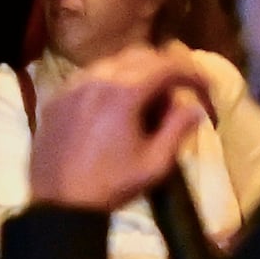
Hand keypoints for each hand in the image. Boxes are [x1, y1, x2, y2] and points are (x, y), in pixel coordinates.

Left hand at [29, 46, 208, 212]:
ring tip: (148, 100)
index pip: (165, 66)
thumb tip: (195, 108)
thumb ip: (177, 129)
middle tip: (178, 92)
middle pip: (138, 56)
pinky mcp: (55, 99)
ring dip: (135, 72)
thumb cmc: (110, 185)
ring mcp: (70, 87)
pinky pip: (87, 76)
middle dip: (164, 68)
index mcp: (122, 94)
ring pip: (110, 62)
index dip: (191, 73)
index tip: (204, 87)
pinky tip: (116, 105)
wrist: (58, 202)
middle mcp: (94, 81)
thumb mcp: (155, 163)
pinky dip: (109, 81)